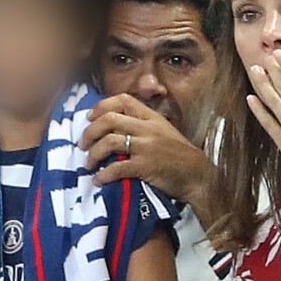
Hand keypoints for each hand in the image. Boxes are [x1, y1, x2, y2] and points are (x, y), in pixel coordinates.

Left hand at [79, 94, 209, 210]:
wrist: (198, 176)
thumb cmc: (180, 156)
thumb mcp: (165, 132)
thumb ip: (144, 126)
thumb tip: (115, 129)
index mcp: (152, 118)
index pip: (123, 100)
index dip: (102, 106)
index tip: (90, 118)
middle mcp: (148, 128)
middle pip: (109, 120)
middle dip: (90, 132)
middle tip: (82, 144)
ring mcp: (146, 147)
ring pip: (109, 142)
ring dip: (93, 154)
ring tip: (88, 163)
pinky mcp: (145, 166)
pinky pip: (117, 168)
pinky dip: (103, 175)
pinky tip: (99, 180)